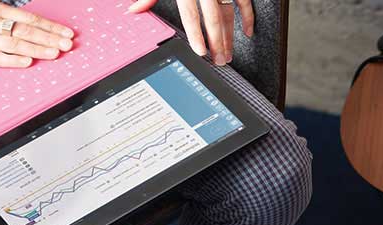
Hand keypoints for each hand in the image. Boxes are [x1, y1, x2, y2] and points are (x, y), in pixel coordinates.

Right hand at [0, 0, 74, 67]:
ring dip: (37, 49)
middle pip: (26, 31)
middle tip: (67, 45)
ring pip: (14, 44)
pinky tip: (28, 61)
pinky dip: (14, 60)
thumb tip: (25, 23)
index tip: (66, 33)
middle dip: (50, 38)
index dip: (50, 26)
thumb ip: (0, 14)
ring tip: (55, 54)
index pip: (28, 18)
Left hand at [127, 0, 252, 64]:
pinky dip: (247, 16)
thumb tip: (134, 9)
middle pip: (214, 18)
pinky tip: (246, 32)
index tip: (201, 51)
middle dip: (217, 42)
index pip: (192, 15)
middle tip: (219, 60)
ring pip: (229, 13)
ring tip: (228, 53)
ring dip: (230, 36)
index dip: (197, 35)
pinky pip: (244, 1)